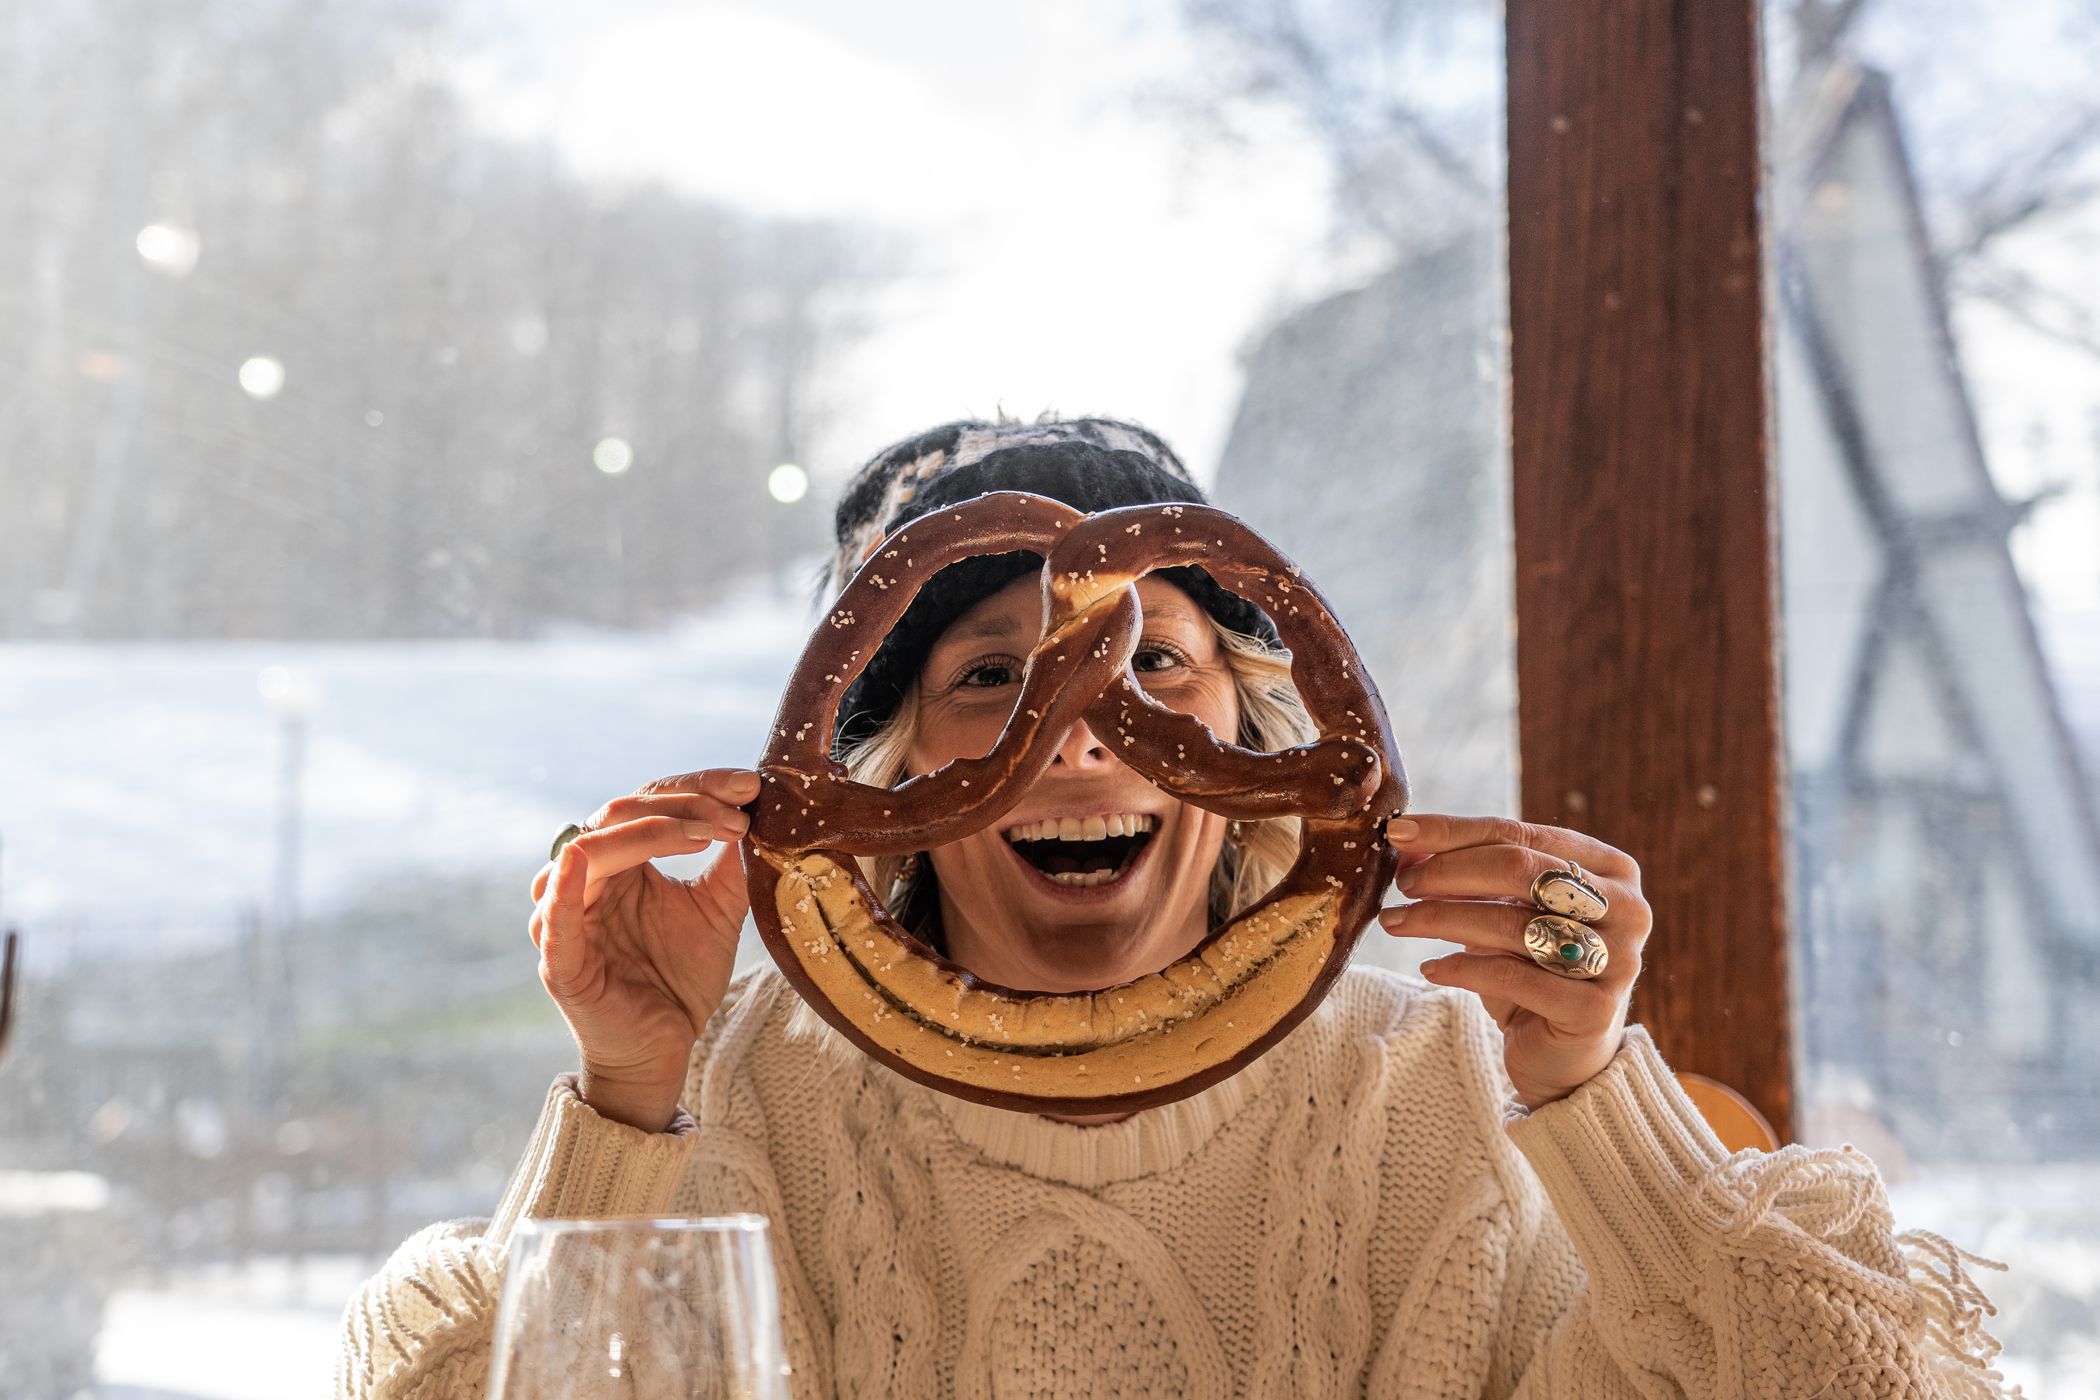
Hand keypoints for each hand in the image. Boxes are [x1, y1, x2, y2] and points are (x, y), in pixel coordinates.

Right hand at [528, 768, 760, 1130]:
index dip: (697, 788)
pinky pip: (554, 916)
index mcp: (620, 862)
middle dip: (683, 805)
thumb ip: (730, 864)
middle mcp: (586, 880)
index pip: (647, 802)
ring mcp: (566, 917)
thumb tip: (757, 811)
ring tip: (706, 834)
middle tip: (737, 812)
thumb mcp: (718, 911)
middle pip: (620, 813)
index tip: (749, 786)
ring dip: (651, 833)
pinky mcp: (559, 962)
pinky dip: (565, 884)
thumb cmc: (680, 980)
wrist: (664, 1051)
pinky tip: (585, 860)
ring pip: (591, 848)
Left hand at [1376, 814, 1650, 1109]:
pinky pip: (1511, 976)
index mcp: (1610, 869)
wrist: (1565, 1057)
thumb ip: (1467, 873)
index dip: (1454, 831)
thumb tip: (1405, 838)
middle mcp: (1625, 908)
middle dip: (1447, 872)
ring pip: (1511, 923)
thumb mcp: (1503, 912)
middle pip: (1519, 869)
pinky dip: (1461, 968)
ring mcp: (1616, 959)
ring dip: (1441, 918)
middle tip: (1402, 884)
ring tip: (1395, 922)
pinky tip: (1430, 968)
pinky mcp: (1593, 1009)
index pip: (1520, 834)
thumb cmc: (1532, 971)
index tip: (1398, 832)